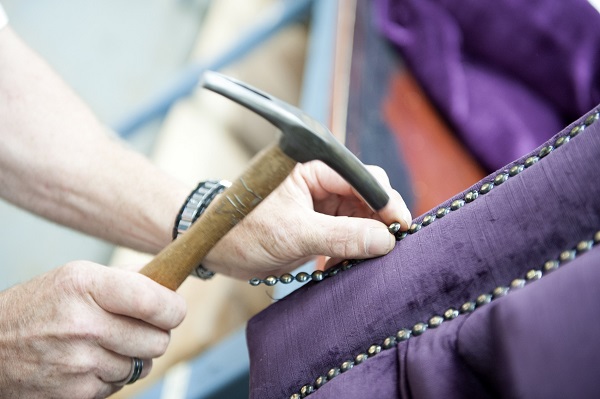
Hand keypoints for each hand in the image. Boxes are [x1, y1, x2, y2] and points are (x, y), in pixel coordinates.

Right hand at [0, 262, 185, 398]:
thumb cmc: (40, 307)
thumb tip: (170, 280)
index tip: (173, 309)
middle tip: (137, 328)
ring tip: (104, 344)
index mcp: (86, 286)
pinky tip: (89, 362)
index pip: (154, 303)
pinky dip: (112, 376)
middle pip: (158, 340)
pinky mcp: (76, 393)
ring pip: (141, 365)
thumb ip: (126, 279)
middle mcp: (83, 324)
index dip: (174, 308)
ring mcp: (79, 362)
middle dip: (155, 335)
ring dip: (132, 357)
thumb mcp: (78, 277)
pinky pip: (120, 386)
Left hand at [204, 160, 410, 278]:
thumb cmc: (243, 228)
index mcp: (314, 167)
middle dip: (377, 224)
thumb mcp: (295, 233)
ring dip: (363, 242)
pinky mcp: (318, 223)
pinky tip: (340, 266)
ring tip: (353, 263)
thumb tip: (385, 240)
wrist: (214, 247)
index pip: (363, 178)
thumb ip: (342, 235)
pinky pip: (347, 235)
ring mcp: (321, 203)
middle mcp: (321, 180)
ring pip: (360, 218)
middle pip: (367, 197)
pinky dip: (349, 252)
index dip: (386, 202)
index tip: (401, 228)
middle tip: (384, 252)